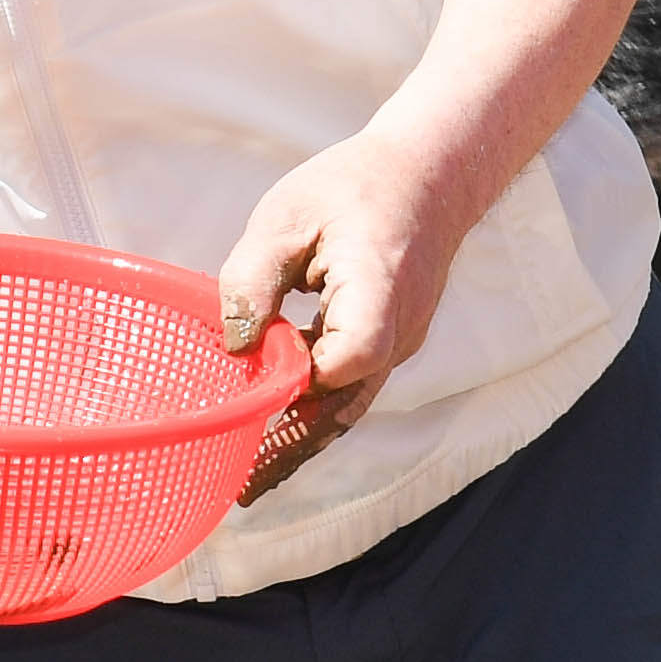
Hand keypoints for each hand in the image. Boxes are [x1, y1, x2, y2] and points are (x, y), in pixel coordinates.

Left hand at [217, 126, 480, 498]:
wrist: (429, 174)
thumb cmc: (352, 187)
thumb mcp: (286, 215)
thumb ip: (253, 278)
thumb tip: (231, 345)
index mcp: (378, 290)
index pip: (348, 357)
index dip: (300, 381)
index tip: (252, 394)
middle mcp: (399, 330)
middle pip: (348, 404)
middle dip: (294, 447)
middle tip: (242, 487)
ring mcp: (399, 343)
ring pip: (350, 405)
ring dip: (303, 439)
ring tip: (252, 478)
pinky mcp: (389, 343)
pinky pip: (352, 387)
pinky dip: (316, 411)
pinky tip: (277, 431)